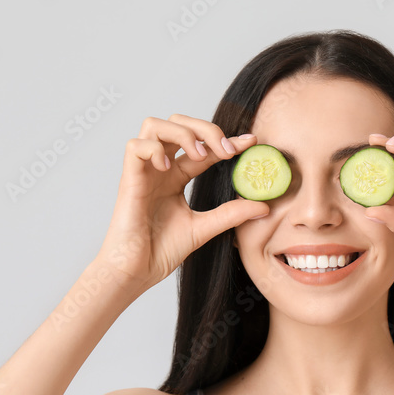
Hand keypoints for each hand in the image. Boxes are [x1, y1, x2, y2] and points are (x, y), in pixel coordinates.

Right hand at [95, 115, 268, 292]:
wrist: (137, 271)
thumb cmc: (161, 251)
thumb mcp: (205, 228)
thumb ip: (231, 214)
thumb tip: (264, 207)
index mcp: (176, 177)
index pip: (203, 147)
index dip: (226, 140)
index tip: (250, 142)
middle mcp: (160, 168)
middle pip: (177, 123)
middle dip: (204, 128)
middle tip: (225, 150)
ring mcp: (144, 171)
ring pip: (154, 125)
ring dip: (181, 133)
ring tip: (198, 155)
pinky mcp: (128, 179)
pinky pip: (135, 146)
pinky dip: (154, 149)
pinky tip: (168, 166)